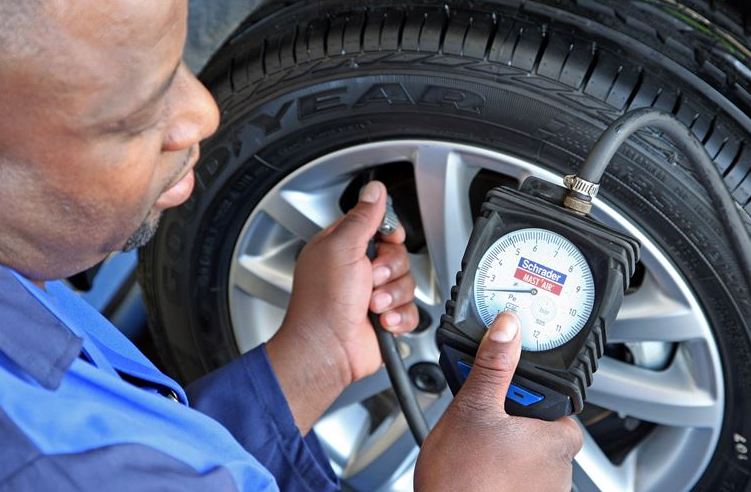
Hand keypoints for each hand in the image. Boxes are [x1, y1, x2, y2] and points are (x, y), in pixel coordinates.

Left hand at [266, 181, 417, 432]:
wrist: (326, 349)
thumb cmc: (323, 303)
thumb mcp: (342, 248)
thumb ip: (362, 218)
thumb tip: (374, 191)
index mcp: (342, 248)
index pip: (378, 227)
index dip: (388, 234)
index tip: (386, 240)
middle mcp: (357, 270)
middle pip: (398, 255)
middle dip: (389, 269)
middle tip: (370, 279)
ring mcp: (372, 295)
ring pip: (407, 284)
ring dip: (391, 296)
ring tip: (371, 305)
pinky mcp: (386, 318)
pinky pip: (411, 311)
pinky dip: (398, 317)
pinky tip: (381, 320)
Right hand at [414, 312, 582, 491]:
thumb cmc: (463, 483)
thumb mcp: (472, 409)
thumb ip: (493, 367)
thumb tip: (507, 329)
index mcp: (558, 438)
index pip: (555, 400)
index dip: (524, 392)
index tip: (502, 392)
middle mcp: (561, 469)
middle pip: (537, 424)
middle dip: (509, 419)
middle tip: (479, 421)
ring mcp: (545, 490)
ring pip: (525, 451)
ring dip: (503, 445)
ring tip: (473, 448)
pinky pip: (517, 475)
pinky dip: (499, 469)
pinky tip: (475, 469)